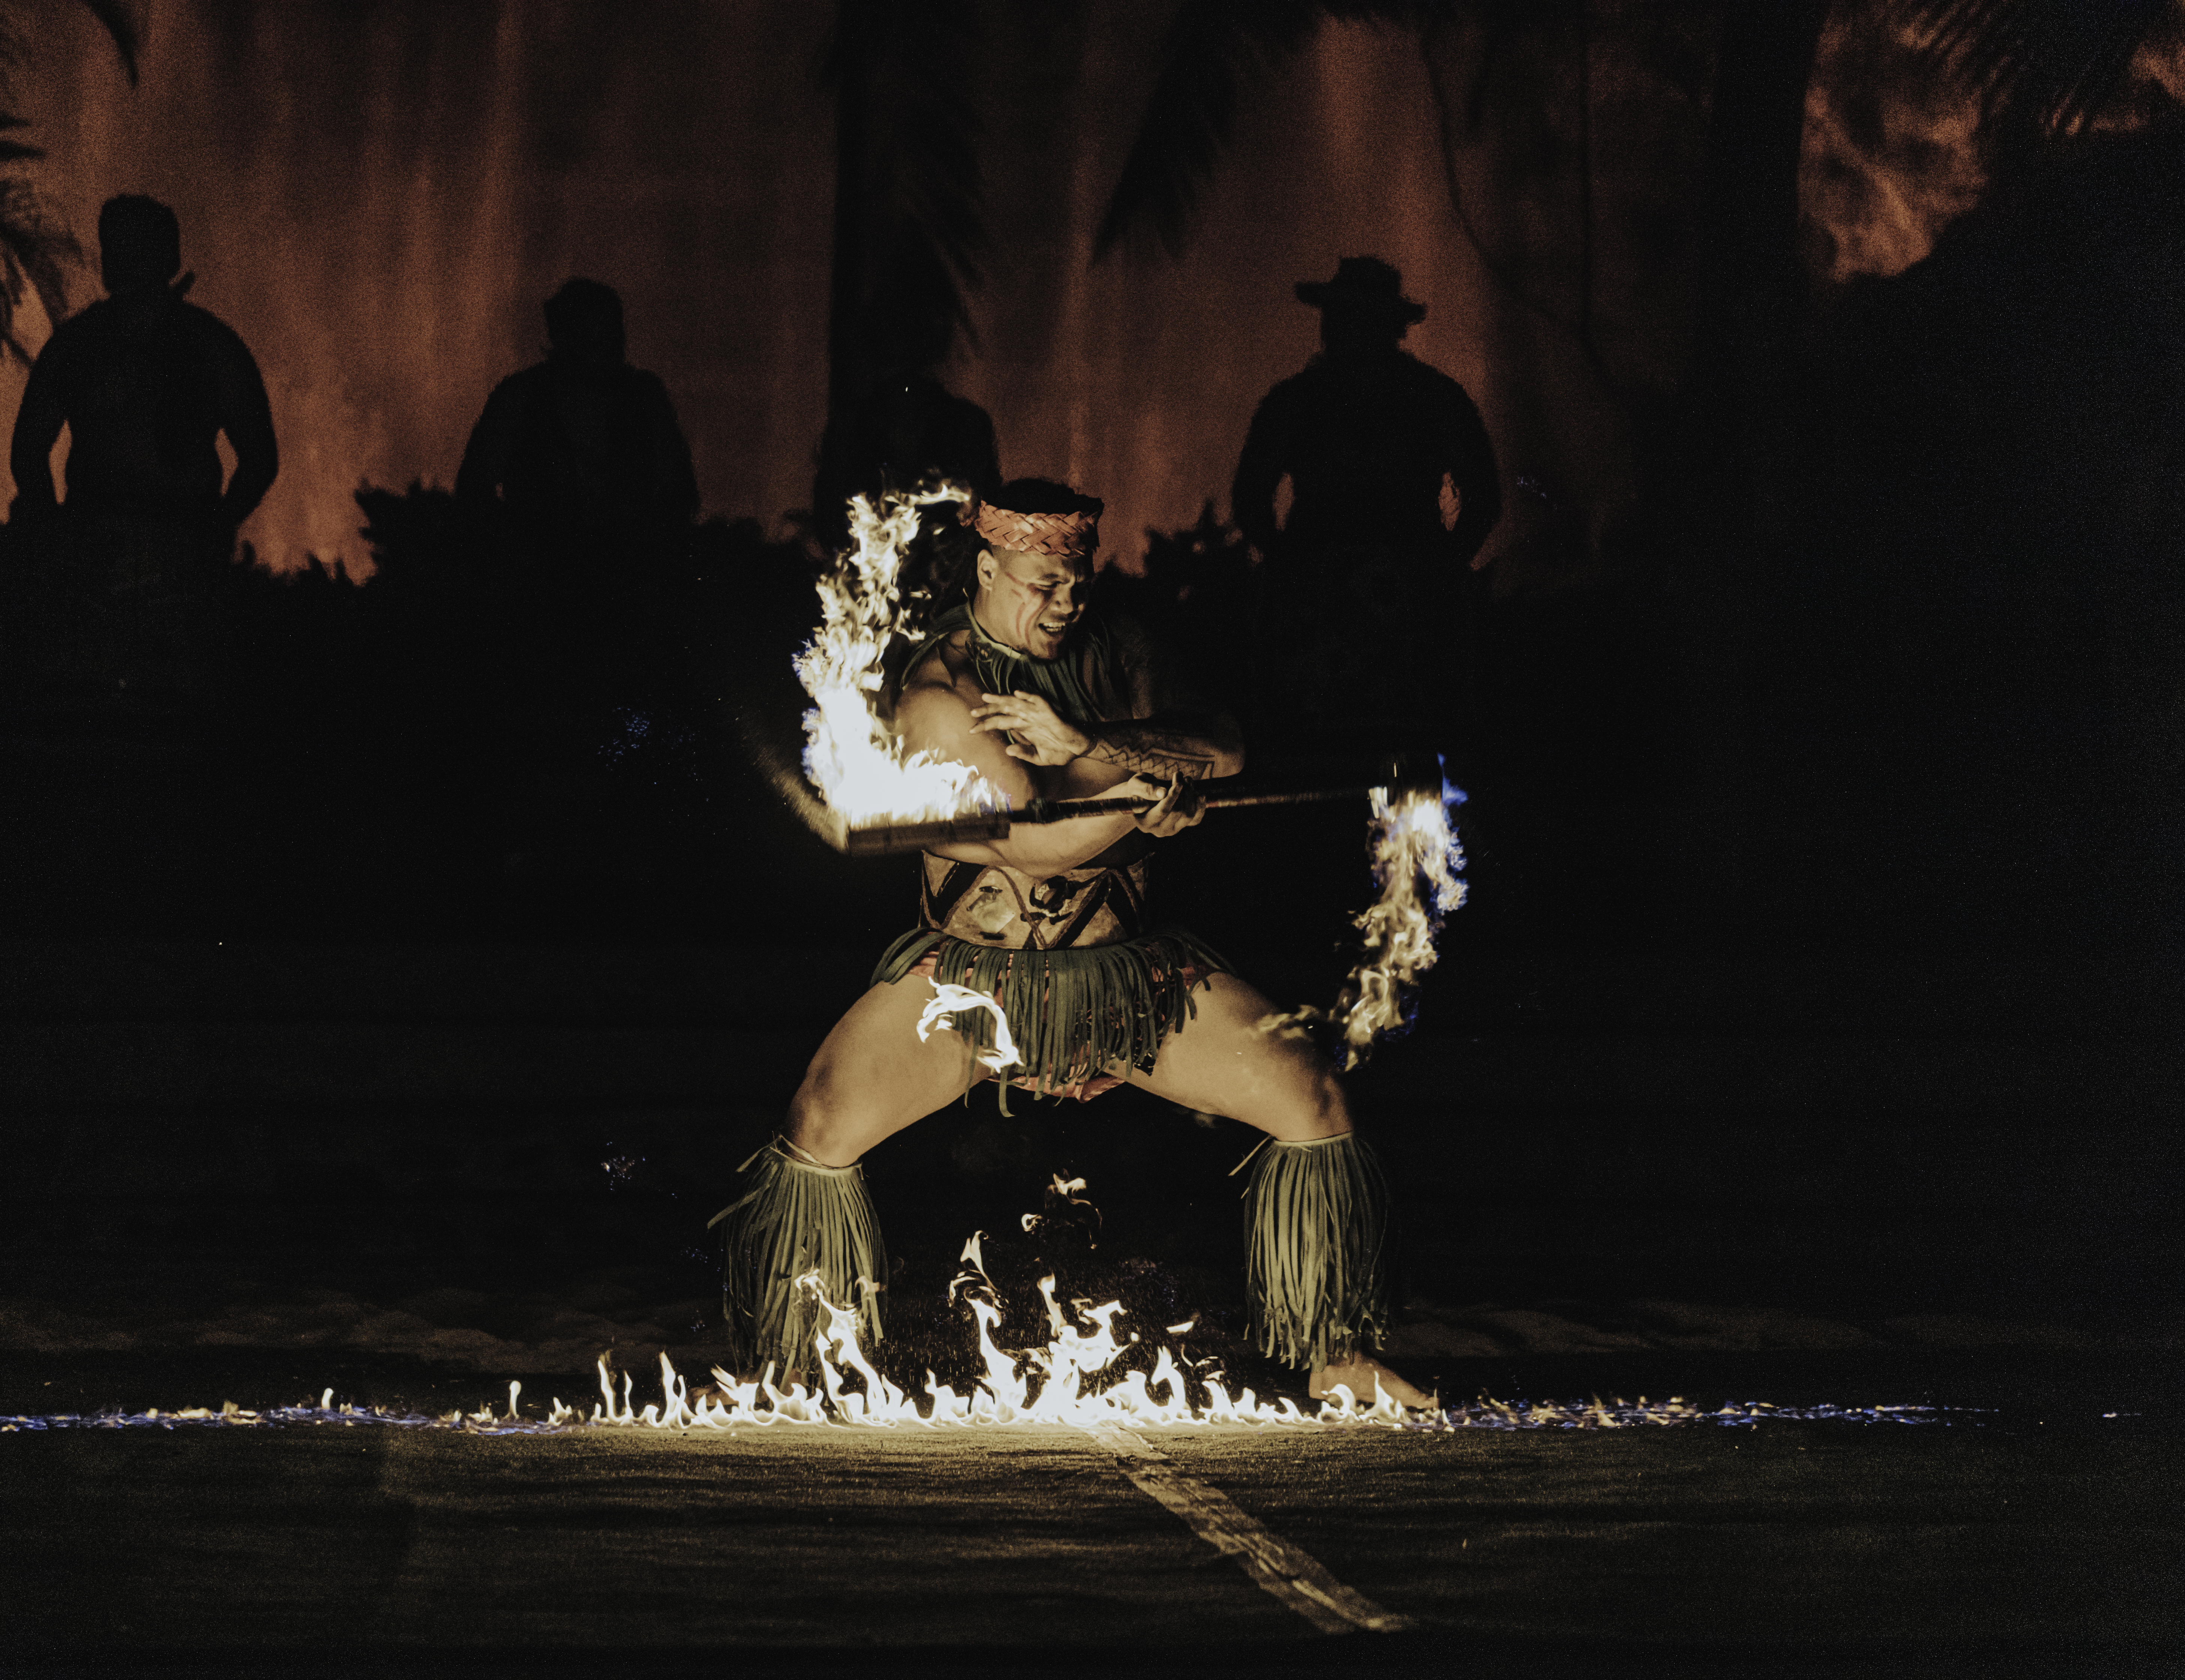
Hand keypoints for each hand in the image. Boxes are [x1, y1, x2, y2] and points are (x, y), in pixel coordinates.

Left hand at [969, 690, 1091, 765]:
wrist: (1079, 749)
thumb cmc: (1061, 752)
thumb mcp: (1039, 758)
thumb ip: (1024, 753)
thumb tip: (1007, 749)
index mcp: (1024, 727)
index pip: (1000, 723)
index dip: (986, 725)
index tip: (971, 730)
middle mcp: (1028, 718)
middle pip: (1004, 710)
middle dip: (988, 710)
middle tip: (972, 712)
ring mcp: (1038, 714)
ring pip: (1016, 703)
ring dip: (1002, 699)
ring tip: (986, 697)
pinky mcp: (1050, 714)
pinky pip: (1039, 702)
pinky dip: (1029, 697)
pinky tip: (1018, 693)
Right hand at [1130, 772, 1205, 837]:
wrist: (1143, 794)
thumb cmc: (1137, 788)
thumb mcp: (1137, 785)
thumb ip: (1147, 789)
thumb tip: (1162, 793)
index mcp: (1144, 823)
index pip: (1163, 810)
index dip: (1173, 796)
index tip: (1179, 783)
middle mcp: (1159, 830)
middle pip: (1177, 812)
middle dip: (1182, 791)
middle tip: (1179, 774)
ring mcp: (1172, 829)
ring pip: (1188, 815)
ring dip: (1190, 795)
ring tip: (1187, 779)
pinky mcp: (1182, 826)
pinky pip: (1196, 819)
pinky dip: (1200, 807)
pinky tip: (1200, 795)